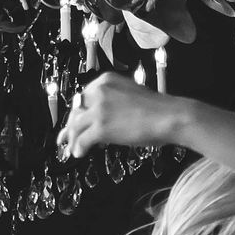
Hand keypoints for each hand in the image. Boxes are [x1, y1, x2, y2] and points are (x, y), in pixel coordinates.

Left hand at [59, 69, 176, 159]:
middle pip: (76, 110)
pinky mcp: (101, 126)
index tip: (75, 120)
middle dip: (70, 126)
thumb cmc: (158, 109)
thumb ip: (113, 101)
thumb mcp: (131, 94)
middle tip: (65, 137)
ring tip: (70, 148)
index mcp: (106, 81)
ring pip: (76, 125)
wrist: (170, 116)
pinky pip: (83, 139)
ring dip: (72, 139)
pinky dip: (78, 147)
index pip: (83, 97)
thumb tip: (103, 118)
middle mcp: (99, 92)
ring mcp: (99, 109)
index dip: (78, 112)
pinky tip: (79, 153)